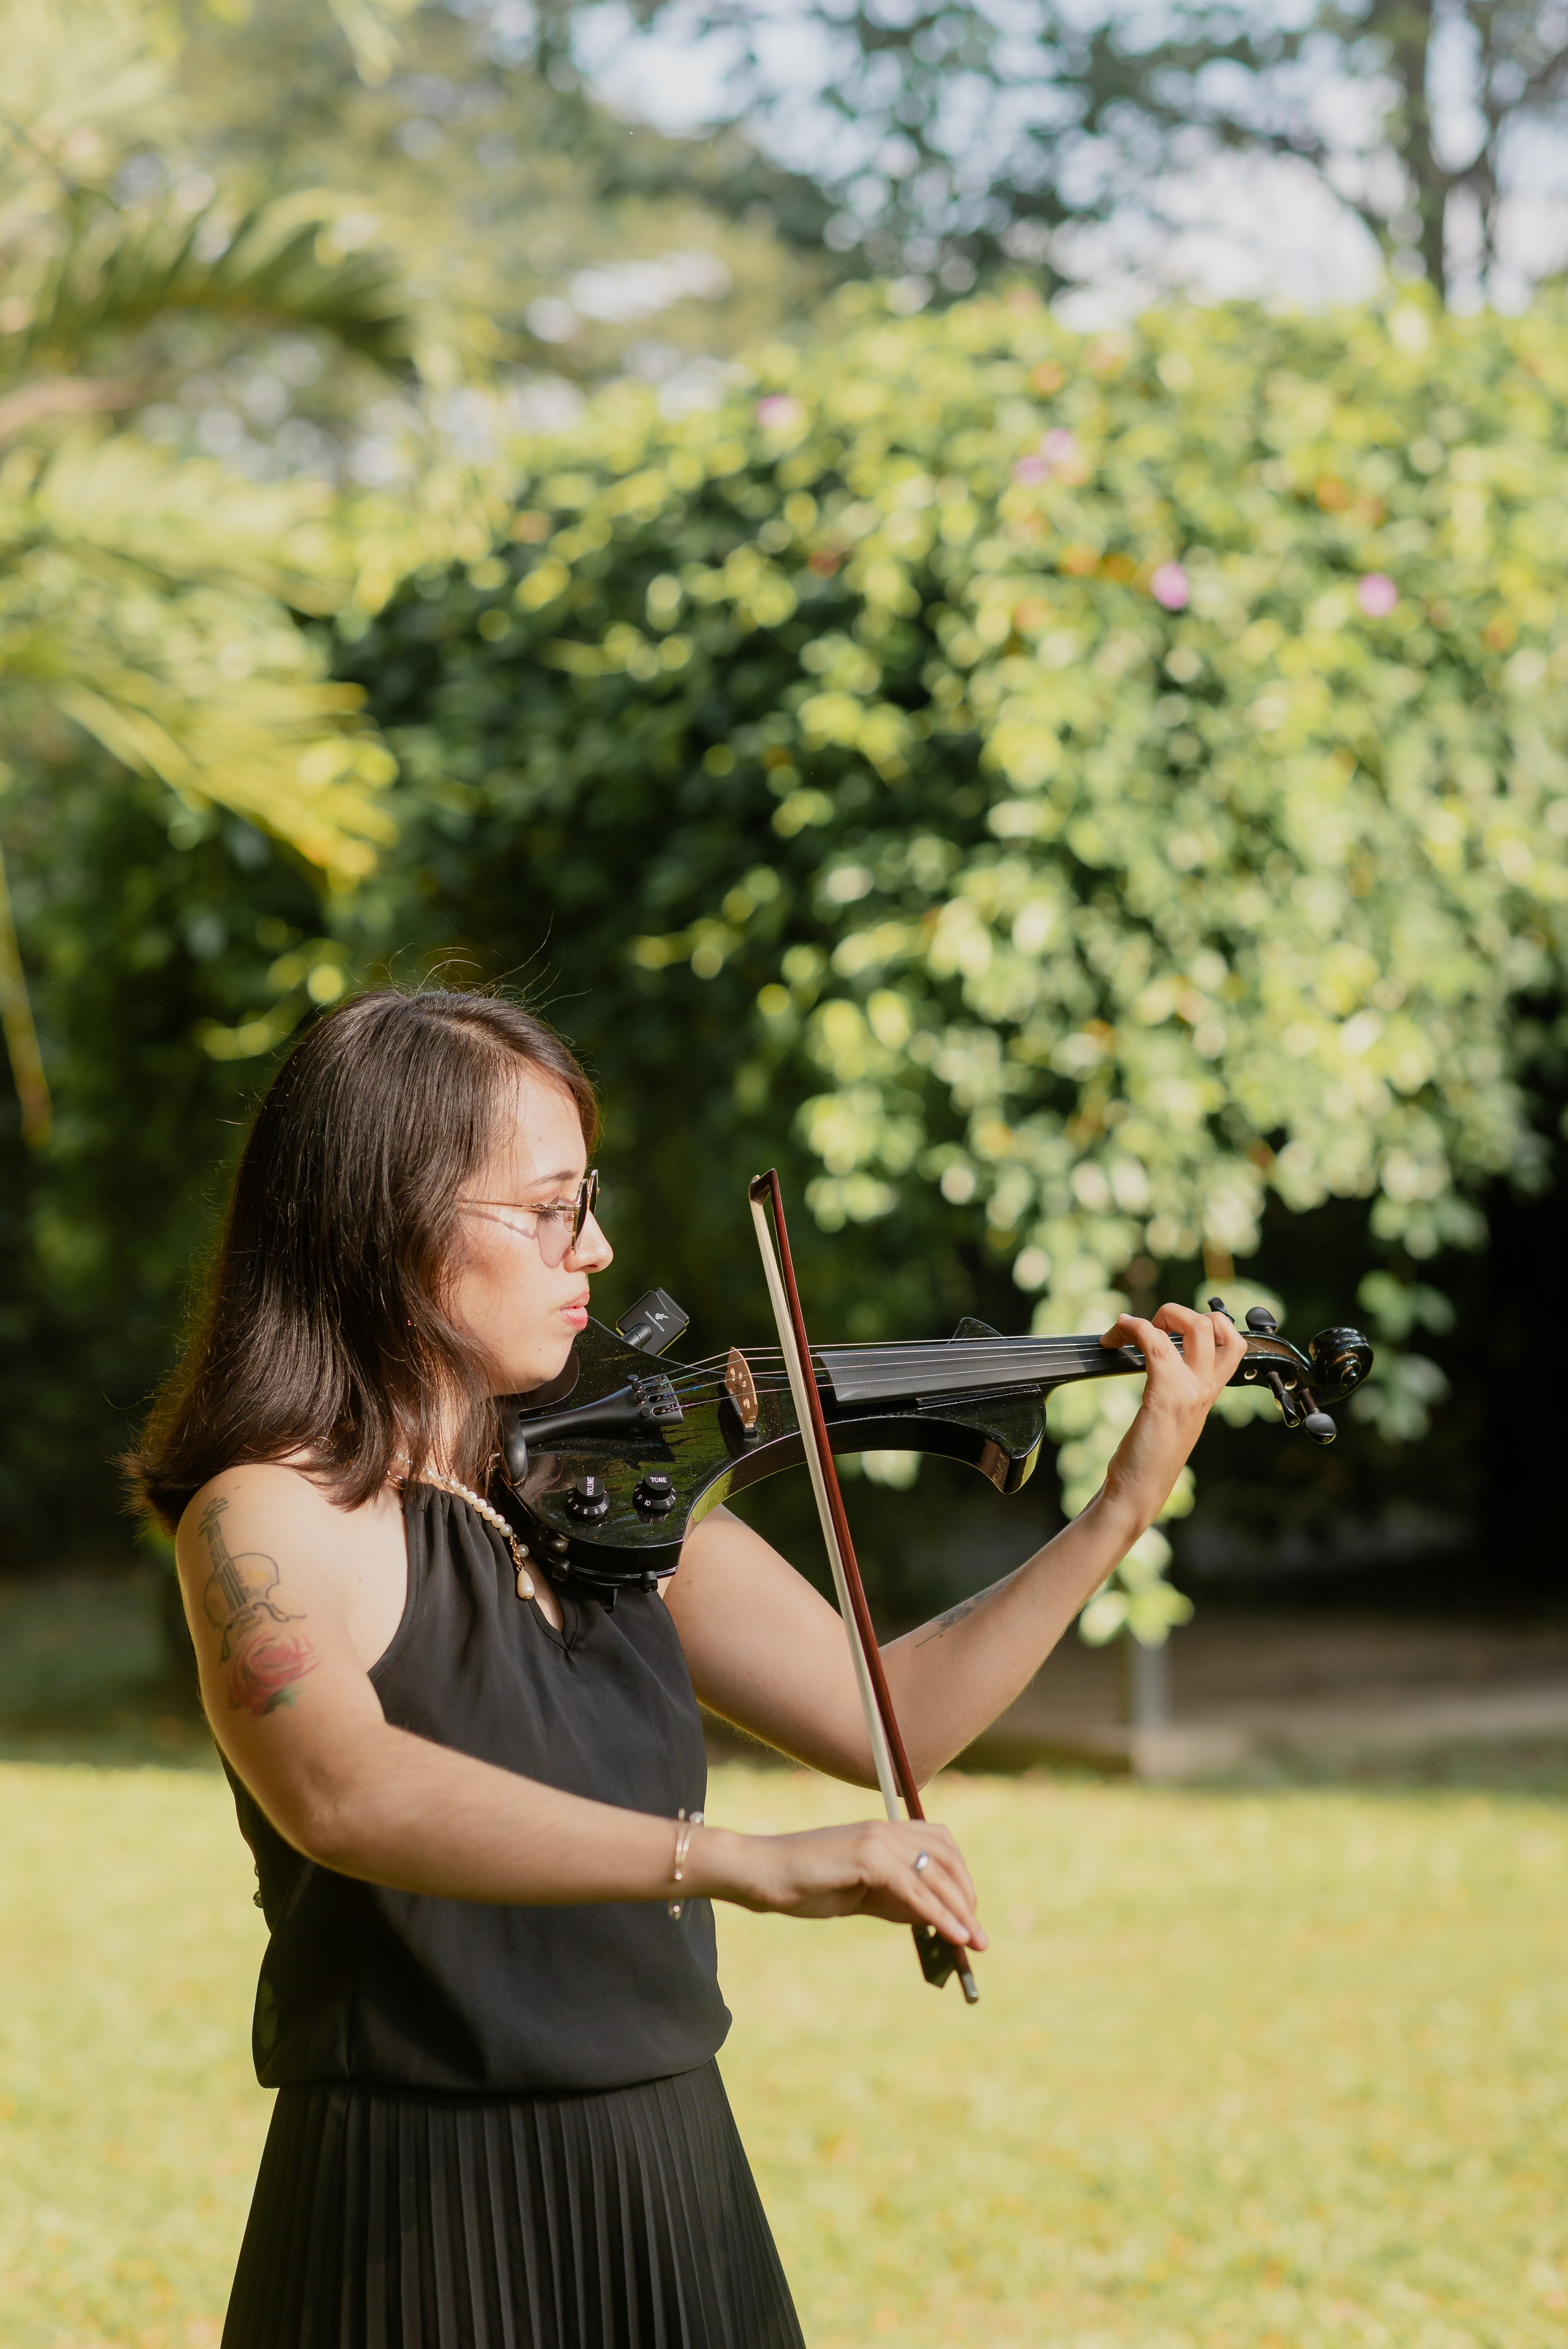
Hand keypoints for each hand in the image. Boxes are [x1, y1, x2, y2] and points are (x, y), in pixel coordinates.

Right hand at [699, 1817, 986, 1950]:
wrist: (762, 1873)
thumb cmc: (805, 1884)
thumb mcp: (860, 1895)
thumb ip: (895, 1900)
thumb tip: (935, 1918)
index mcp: (883, 1833)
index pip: (939, 1843)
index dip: (960, 1877)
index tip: (969, 1912)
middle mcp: (884, 1829)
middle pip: (945, 1855)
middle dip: (966, 1895)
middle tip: (976, 1933)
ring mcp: (876, 1840)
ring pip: (934, 1872)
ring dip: (959, 1909)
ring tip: (973, 1940)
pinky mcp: (867, 1858)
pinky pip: (914, 1889)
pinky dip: (940, 1913)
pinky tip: (953, 1934)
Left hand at [1097, 1300, 1246, 1531]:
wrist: (1137, 1491)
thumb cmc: (1146, 1459)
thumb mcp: (1170, 1418)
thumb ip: (1173, 1391)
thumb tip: (1157, 1360)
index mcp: (1208, 1394)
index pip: (1232, 1344)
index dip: (1208, 1323)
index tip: (1170, 1329)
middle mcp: (1205, 1390)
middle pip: (1217, 1326)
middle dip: (1180, 1312)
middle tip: (1150, 1328)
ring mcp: (1189, 1392)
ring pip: (1195, 1327)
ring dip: (1159, 1315)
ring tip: (1129, 1329)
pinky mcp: (1166, 1396)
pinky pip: (1156, 1344)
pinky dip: (1133, 1329)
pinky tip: (1115, 1337)